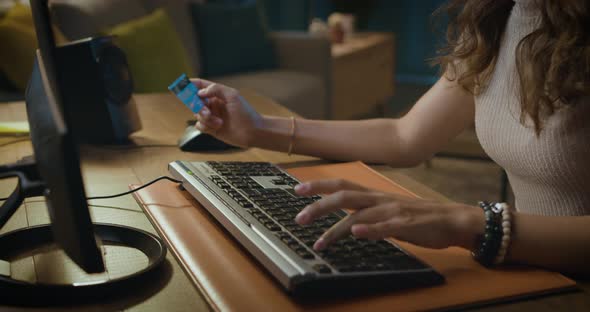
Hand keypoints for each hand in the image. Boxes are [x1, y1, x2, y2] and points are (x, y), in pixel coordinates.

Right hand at [190, 79, 262, 146]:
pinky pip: (199, 126)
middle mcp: (213, 104)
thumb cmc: (246, 113)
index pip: (201, 86)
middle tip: (206, 110)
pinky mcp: (211, 128)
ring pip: (196, 114)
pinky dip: (205, 126)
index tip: (182, 85)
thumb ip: (216, 89)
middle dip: (197, 105)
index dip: (191, 85)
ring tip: (218, 121)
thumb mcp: (232, 95)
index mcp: (218, 94)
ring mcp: (212, 116)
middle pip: (194, 101)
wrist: (252, 132)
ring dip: (205, 118)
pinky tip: (216, 127)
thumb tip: (201, 92)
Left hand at [293, 179, 483, 250]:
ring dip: (336, 229)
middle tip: (299, 218)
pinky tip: (356, 234)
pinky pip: (386, 227)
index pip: (342, 184)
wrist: (452, 219)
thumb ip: (367, 212)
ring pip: (359, 215)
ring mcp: (392, 211)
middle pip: (344, 195)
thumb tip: (346, 221)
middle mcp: (380, 199)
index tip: (297, 189)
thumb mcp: (388, 209)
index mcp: (374, 195)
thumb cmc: (419, 216)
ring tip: (319, 242)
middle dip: (319, 205)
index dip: (319, 185)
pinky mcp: (406, 225)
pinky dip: (370, 230)